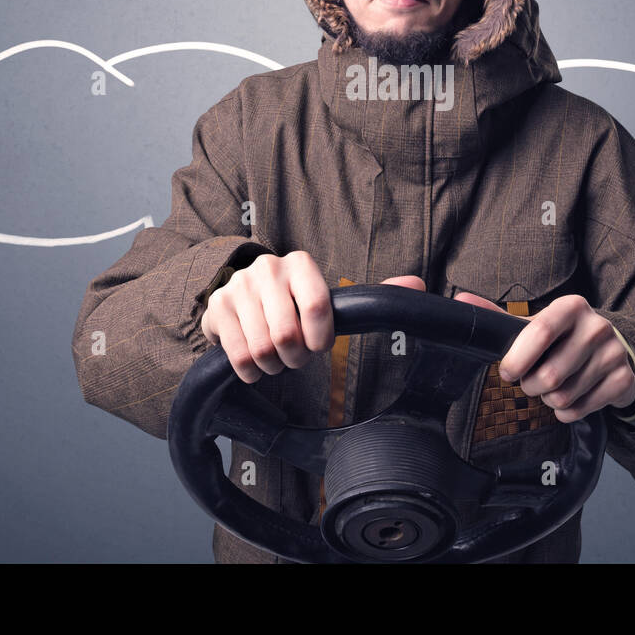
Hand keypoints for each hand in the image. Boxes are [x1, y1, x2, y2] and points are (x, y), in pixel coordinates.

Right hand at [200, 251, 422, 383]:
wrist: (240, 296)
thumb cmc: (294, 302)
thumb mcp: (329, 297)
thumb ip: (372, 295)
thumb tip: (417, 284)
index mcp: (300, 264)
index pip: (318, 305)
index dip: (321, 337)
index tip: (319, 346)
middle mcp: (267, 269)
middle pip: (288, 334)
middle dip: (296, 357)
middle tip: (296, 358)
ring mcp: (238, 286)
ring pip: (263, 347)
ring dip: (273, 365)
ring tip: (276, 359)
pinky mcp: (216, 307)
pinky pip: (238, 355)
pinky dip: (250, 370)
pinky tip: (255, 365)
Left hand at [454, 291, 634, 421]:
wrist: (612, 351)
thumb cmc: (562, 338)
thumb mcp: (535, 324)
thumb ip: (498, 317)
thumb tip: (459, 301)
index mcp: (571, 307)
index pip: (540, 332)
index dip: (518, 358)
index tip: (507, 372)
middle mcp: (597, 327)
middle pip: (549, 374)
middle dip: (531, 387)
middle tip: (531, 382)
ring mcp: (614, 354)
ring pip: (563, 396)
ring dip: (548, 400)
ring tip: (551, 388)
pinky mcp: (623, 380)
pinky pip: (580, 410)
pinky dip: (566, 412)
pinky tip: (570, 398)